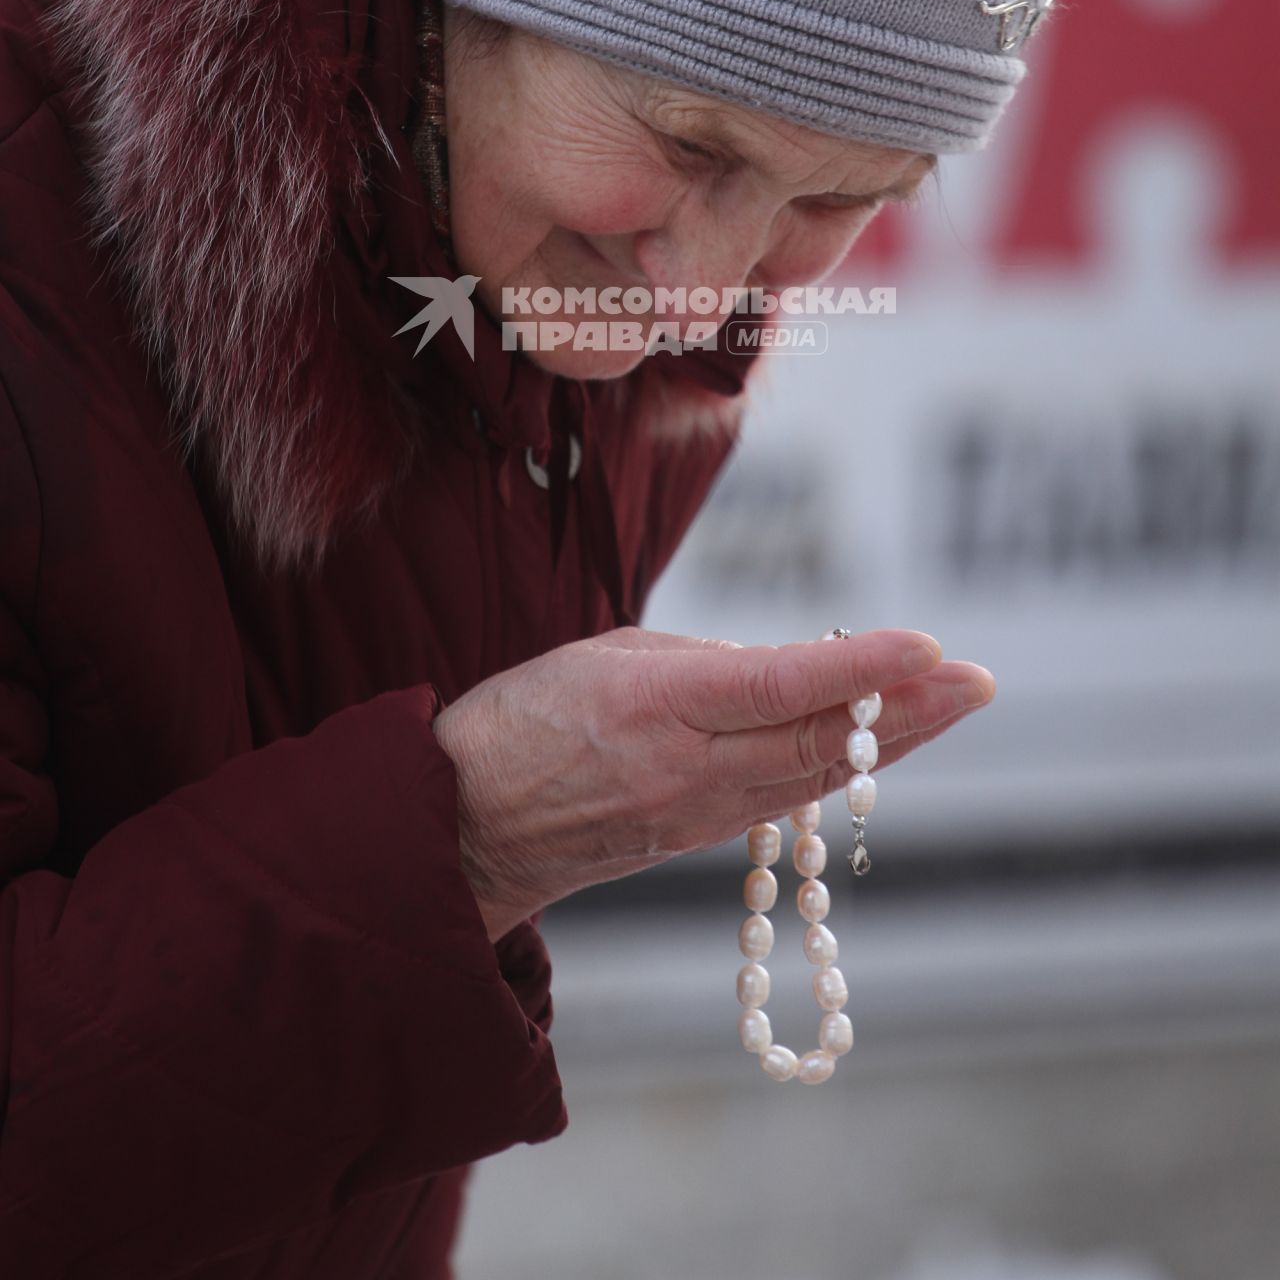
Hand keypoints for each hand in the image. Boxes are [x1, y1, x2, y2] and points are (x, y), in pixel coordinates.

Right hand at [432, 625, 994, 941]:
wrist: (465, 829)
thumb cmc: (521, 720)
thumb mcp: (604, 655)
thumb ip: (701, 661)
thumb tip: (785, 671)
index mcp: (652, 707)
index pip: (778, 687)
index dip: (858, 668)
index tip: (927, 646)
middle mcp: (685, 769)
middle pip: (816, 743)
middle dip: (906, 712)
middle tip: (978, 680)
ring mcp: (695, 814)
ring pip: (810, 777)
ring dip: (889, 742)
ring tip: (952, 704)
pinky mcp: (695, 837)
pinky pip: (781, 798)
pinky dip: (836, 768)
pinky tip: (877, 745)